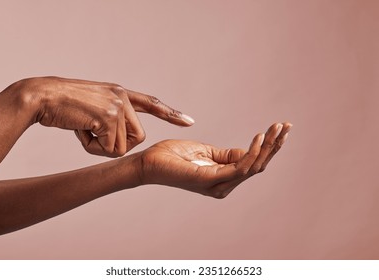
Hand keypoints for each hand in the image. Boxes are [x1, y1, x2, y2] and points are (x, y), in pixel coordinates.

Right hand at [14, 76, 193, 156]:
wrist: (42, 96)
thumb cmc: (64, 106)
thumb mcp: (93, 106)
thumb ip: (111, 117)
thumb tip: (120, 141)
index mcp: (120, 93)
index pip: (151, 104)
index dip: (170, 114)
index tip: (189, 122)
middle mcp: (123, 97)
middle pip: (138, 138)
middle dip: (117, 144)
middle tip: (94, 133)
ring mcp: (118, 106)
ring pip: (123, 147)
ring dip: (101, 146)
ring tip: (83, 128)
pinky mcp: (109, 116)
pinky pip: (110, 148)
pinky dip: (92, 147)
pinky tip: (79, 129)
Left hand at [138, 122, 291, 197]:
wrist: (149, 163)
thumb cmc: (173, 156)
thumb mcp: (206, 152)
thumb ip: (227, 155)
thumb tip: (249, 151)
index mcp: (223, 178)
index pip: (253, 163)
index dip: (268, 146)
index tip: (279, 127)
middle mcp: (224, 185)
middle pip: (258, 166)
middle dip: (274, 146)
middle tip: (286, 126)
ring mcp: (218, 185)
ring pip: (253, 166)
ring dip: (268, 147)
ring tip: (277, 128)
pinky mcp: (210, 180)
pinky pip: (239, 167)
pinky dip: (251, 152)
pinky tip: (259, 138)